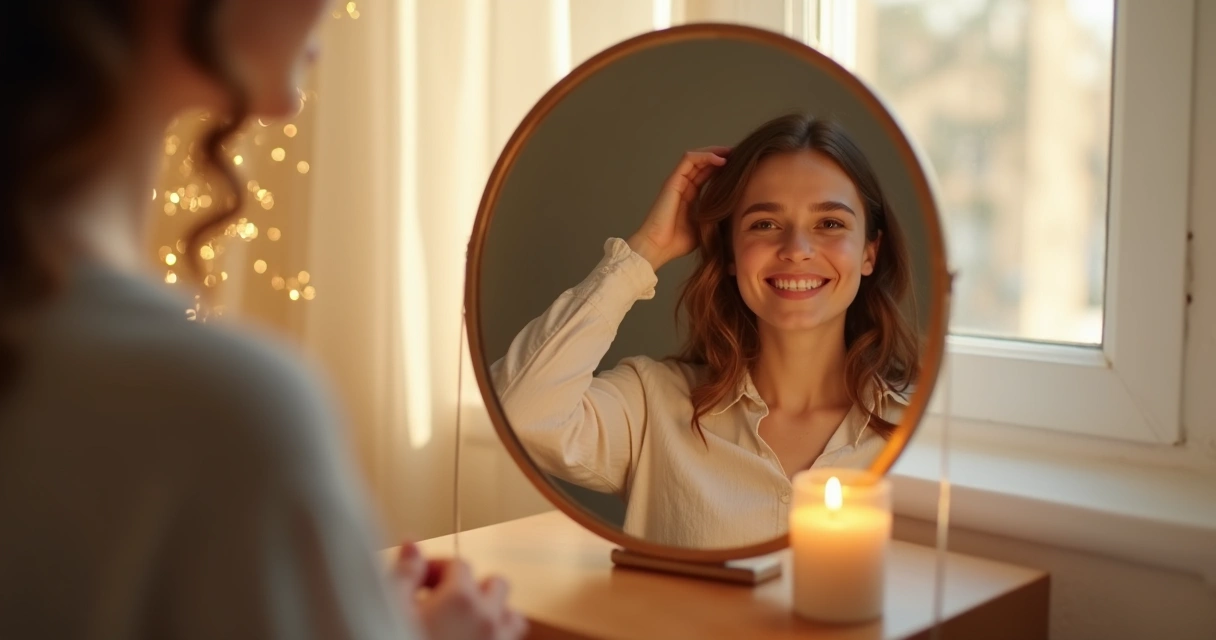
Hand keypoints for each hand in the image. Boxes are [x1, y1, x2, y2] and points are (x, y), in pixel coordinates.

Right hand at [394, 542, 527, 639]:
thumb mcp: (388, 607)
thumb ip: (404, 573)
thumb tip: (412, 545)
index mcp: (460, 598)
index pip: (458, 564)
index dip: (436, 568)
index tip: (419, 582)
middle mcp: (487, 619)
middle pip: (495, 584)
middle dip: (471, 586)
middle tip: (440, 602)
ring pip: (510, 616)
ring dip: (491, 612)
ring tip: (462, 625)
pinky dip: (496, 638)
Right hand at [627, 146, 729, 270]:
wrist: (659, 248)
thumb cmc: (678, 243)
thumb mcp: (706, 227)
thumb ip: (716, 216)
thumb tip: (737, 215)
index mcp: (691, 195)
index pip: (708, 173)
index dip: (724, 168)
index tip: (742, 167)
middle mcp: (684, 185)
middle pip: (703, 162)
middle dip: (721, 155)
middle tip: (740, 155)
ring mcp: (677, 182)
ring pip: (696, 157)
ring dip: (714, 152)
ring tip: (732, 153)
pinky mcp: (673, 181)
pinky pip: (688, 160)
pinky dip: (705, 156)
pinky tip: (721, 160)